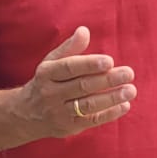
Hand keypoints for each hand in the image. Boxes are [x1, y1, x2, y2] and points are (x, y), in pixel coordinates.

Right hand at [9, 27, 135, 138]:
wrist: (26, 114)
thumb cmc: (46, 82)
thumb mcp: (51, 62)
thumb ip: (70, 48)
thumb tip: (84, 31)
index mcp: (47, 73)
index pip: (69, 68)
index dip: (89, 64)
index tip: (110, 61)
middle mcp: (51, 93)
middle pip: (82, 86)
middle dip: (107, 80)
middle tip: (129, 73)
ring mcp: (59, 112)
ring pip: (88, 105)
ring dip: (111, 98)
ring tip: (130, 90)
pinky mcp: (68, 127)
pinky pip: (91, 120)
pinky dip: (109, 114)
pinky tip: (124, 106)